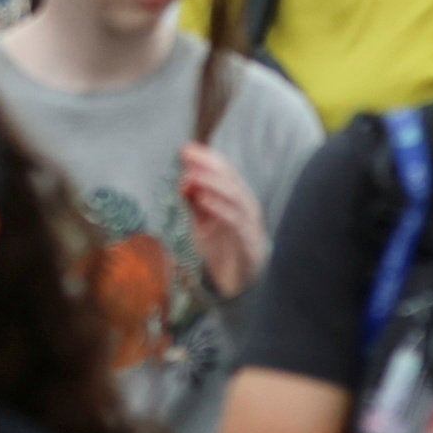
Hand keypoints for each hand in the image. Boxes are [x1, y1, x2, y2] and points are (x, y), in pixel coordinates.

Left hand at [178, 139, 269, 294]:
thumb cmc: (221, 248)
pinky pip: (235, 221)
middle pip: (230, 178)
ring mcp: (250, 223)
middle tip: (186, 156)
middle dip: (207, 164)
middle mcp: (246, 206)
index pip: (224, 171)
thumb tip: (182, 179)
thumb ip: (193, 202)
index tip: (185, 149)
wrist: (239, 283)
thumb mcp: (201, 222)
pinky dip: (219, 207)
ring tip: (190, 176)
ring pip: (234, 196)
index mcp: (236, 198)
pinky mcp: (250, 242)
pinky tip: (203, 200)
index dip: (206, 158)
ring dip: (211, 183)